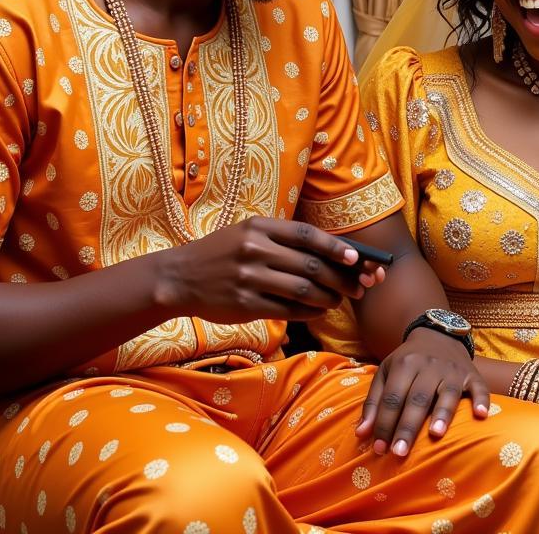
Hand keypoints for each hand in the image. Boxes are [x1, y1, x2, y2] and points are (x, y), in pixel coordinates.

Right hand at [162, 217, 385, 324]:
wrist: (179, 277)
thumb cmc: (222, 253)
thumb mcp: (248, 234)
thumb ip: (283, 241)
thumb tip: (333, 254)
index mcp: (259, 227)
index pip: (307, 235)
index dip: (336, 247)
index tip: (357, 258)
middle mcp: (255, 250)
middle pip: (311, 265)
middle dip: (342, 278)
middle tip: (359, 286)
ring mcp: (249, 278)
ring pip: (303, 289)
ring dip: (328, 297)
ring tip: (339, 300)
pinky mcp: (245, 304)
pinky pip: (287, 310)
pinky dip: (309, 312)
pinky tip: (318, 311)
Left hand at [355, 327, 489, 456]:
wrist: (438, 334)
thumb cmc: (408, 362)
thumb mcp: (386, 372)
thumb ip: (374, 402)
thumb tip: (361, 434)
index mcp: (404, 364)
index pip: (392, 397)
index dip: (384, 423)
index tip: (379, 449)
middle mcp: (428, 366)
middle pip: (417, 398)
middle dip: (407, 426)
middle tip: (399, 453)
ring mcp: (452, 370)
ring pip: (447, 393)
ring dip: (442, 414)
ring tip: (436, 436)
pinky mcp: (472, 374)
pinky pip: (479, 387)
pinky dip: (481, 400)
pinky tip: (481, 415)